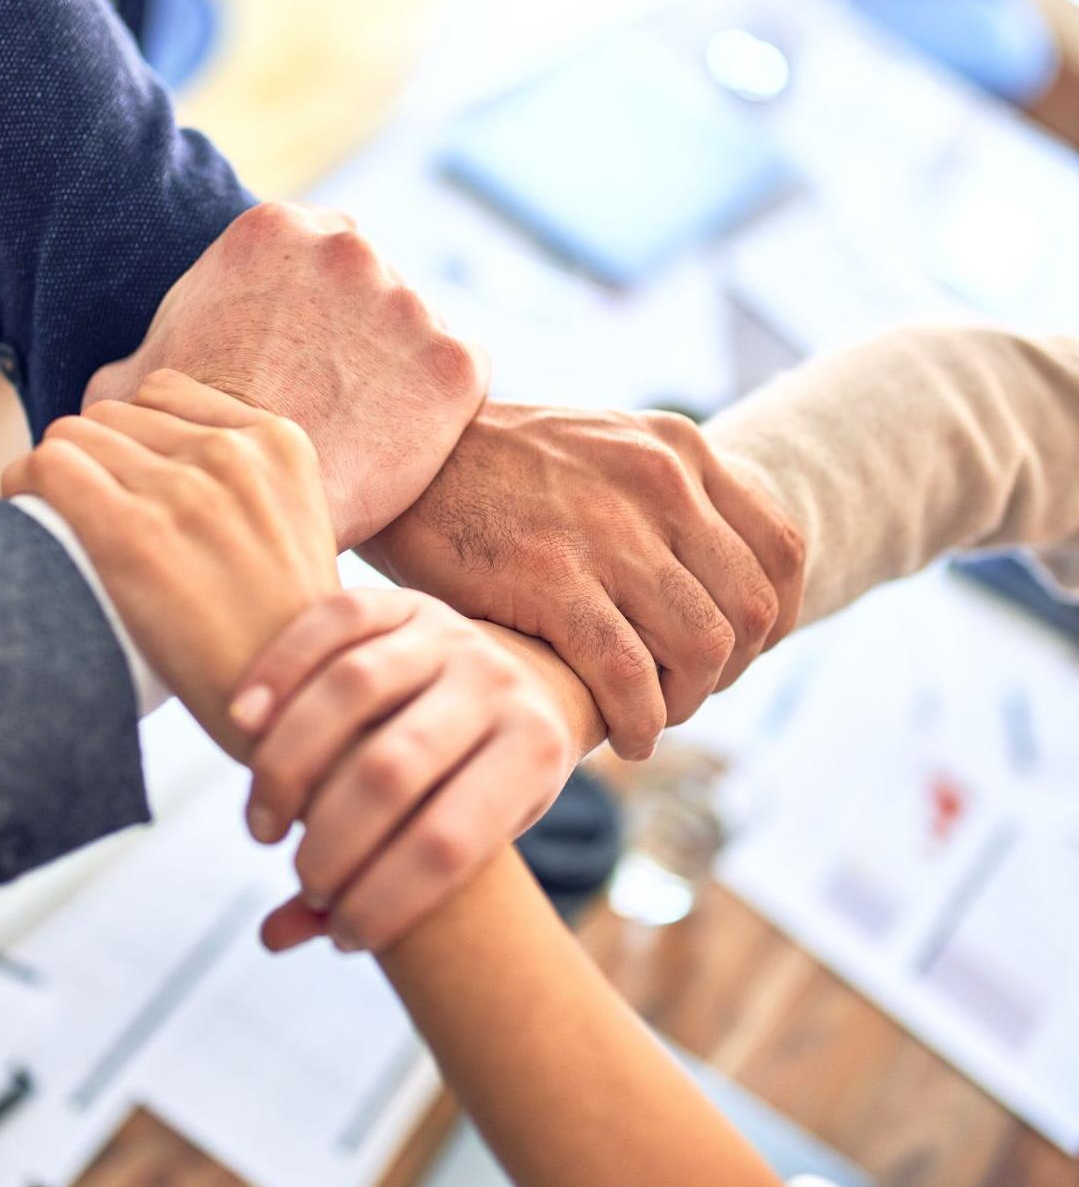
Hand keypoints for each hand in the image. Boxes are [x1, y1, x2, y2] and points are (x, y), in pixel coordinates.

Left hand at [1, 370, 338, 751]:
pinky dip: (24, 489)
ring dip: (59, 476)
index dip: (138, 438)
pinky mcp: (132, 533)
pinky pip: (45, 467)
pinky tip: (32, 523)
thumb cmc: (284, 635)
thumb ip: (245, 481)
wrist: (291, 709)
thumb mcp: (297, 527)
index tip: (132, 484)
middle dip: (97, 460)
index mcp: (281, 444)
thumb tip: (158, 462)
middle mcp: (234, 454)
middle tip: (95, 517)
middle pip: (115, 415)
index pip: (167, 393)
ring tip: (65, 526)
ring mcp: (184, 490)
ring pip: (73, 435)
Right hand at [82, 202, 489, 548]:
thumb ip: (144, 357)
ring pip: (417, 330)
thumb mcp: (131, 386)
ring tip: (365, 428)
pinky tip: (405, 443)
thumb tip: (122, 379)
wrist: (246, 506)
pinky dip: (444, 407)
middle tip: (335, 396)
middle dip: (358, 332)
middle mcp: (349, 247)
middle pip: (371, 283)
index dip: (310, 312)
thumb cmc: (181, 447)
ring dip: (401, 368)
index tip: (301, 357)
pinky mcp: (456, 362)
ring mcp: (409, 302)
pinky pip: (462, 376)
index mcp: (272, 230)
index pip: (312, 255)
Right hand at [229, 588, 572, 953]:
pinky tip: (241, 724)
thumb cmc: (486, 782)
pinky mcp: (404, 600)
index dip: (387, 901)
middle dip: (331, 842)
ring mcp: (450, 632)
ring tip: (264, 825)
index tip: (346, 934)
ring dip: (289, 765)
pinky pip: (333, 622)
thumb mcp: (472, 837)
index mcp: (535, 751)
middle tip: (301, 875)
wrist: (525, 682)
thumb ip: (384, 887)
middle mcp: (499, 683)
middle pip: (392, 768)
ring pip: (353, 688)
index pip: (450, 842)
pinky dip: (279, 670)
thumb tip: (276, 936)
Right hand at [359, 402, 804, 760]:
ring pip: (702, 648)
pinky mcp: (550, 577)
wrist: (403, 451)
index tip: (736, 653)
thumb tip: (708, 579)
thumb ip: (660, 498)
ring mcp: (608, 530)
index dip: (774, 619)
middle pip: (751, 609)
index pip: (782, 550)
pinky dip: (640, 721)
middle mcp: (660, 483)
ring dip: (685, 702)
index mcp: (679, 450)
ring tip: (651, 716)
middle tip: (683, 691)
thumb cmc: (498, 468)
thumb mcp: (602, 450)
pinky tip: (622, 736)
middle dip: (729, 671)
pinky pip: (629, 675)